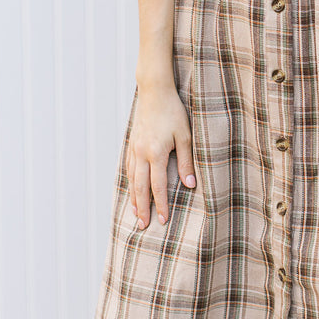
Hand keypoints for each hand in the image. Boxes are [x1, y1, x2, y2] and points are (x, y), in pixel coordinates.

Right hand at [127, 86, 195, 229]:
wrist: (154, 91)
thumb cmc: (174, 112)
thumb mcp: (185, 136)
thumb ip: (186, 161)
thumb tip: (190, 184)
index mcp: (156, 153)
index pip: (158, 186)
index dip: (161, 205)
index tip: (164, 220)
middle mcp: (141, 154)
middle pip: (141, 188)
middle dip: (143, 209)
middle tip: (143, 226)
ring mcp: (134, 149)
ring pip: (132, 180)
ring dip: (134, 198)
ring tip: (136, 214)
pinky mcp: (132, 143)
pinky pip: (128, 169)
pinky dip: (130, 183)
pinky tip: (132, 189)